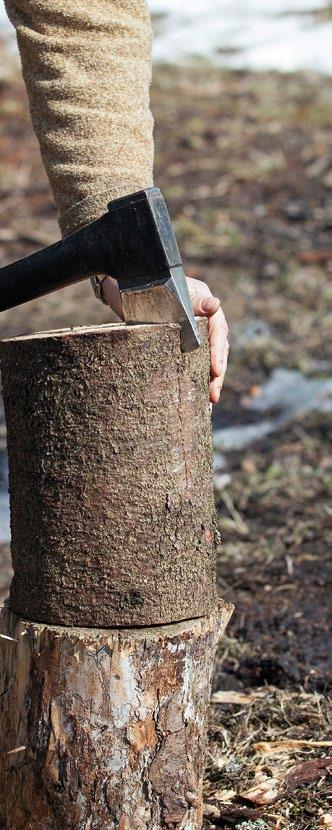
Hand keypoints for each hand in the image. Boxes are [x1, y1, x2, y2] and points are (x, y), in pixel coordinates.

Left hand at [101, 275, 228, 403]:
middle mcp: (201, 317)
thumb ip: (192, 299)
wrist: (123, 285)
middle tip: (213, 396)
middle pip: (216, 349)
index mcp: (203, 303)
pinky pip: (190, 360)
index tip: (216, 372)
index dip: (218, 353)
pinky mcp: (177, 342)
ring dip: (208, 380)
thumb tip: (215, 305)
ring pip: (205, 357)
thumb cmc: (145, 283)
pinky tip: (194, 396)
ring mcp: (190, 330)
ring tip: (208, 402)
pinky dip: (193, 377)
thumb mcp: (170, 290)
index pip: (218, 331)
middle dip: (216, 375)